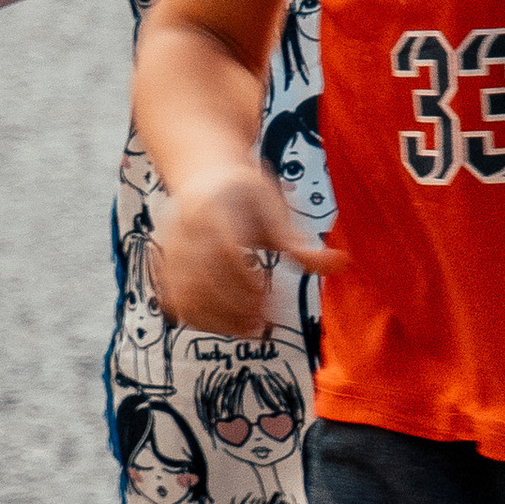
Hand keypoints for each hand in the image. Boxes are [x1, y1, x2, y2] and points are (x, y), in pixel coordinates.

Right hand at [155, 157, 341, 331]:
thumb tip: (340, 263)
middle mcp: (184, 229)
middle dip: (233, 306)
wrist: (204, 174)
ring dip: (216, 319)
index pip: (224, 250)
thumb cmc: (244, 192)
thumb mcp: (275, 207)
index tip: (268, 297)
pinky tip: (226, 325)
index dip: (245, 280)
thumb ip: (301, 242)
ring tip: (250, 329)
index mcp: (214, 208)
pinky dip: (198, 319)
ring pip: (184, 294)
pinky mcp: (164, 265)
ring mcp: (169, 249)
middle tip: (264, 323)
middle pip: (201, 277)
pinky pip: (174, 300)